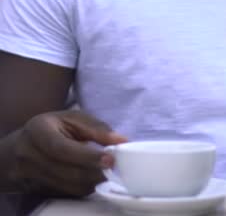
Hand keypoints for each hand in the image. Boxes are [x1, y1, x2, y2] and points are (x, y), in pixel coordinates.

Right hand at [9, 111, 126, 196]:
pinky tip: (92, 178)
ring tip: (106, 173)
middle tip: (114, 169)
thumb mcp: (72, 119)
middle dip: (94, 172)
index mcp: (38, 130)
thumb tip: (121, 141)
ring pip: (67, 186)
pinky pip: (65, 193)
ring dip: (91, 181)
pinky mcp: (35, 188)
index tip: (110, 159)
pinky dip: (83, 187)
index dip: (87, 156)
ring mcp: (28, 174)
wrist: (19, 147)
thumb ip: (96, 128)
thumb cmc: (52, 128)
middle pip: (65, 171)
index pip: (61, 148)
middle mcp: (28, 153)